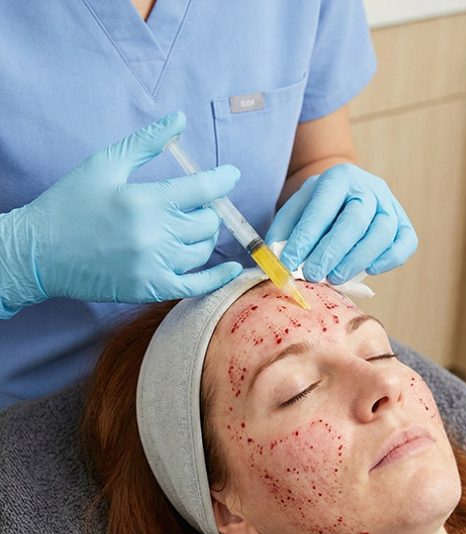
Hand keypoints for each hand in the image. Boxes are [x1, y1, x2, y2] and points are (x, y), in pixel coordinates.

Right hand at [0, 111, 242, 317]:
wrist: (39, 253)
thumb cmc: (70, 204)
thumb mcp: (105, 164)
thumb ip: (146, 143)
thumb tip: (180, 119)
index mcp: (146, 200)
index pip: (202, 188)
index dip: (223, 179)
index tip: (230, 175)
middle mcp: (155, 235)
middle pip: (207, 222)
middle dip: (208, 210)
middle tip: (196, 205)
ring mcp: (154, 266)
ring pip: (203, 250)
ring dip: (205, 237)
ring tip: (192, 228)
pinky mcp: (151, 289)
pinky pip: (197, 286)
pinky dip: (218, 278)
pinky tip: (233, 269)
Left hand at [265, 163, 417, 283]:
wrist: (348, 197)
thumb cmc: (318, 211)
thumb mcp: (296, 212)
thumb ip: (283, 234)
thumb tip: (275, 263)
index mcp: (338, 178)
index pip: (322, 208)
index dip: (305, 238)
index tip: (289, 264)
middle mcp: (368, 187)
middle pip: (355, 219)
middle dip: (332, 251)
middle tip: (314, 275)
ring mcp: (389, 205)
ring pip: (382, 232)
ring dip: (357, 259)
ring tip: (335, 279)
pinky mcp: (404, 225)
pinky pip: (405, 243)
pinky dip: (389, 259)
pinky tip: (369, 271)